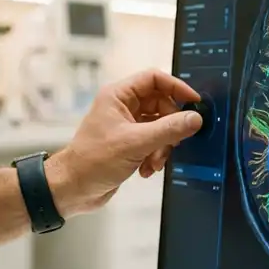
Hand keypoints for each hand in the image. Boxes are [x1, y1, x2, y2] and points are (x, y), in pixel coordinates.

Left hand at [48, 69, 202, 214]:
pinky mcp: (129, 144)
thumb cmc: (91, 161)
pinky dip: (155, 155)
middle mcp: (122, 107)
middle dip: (170, 127)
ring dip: (163, 146)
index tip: (194, 102)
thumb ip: (168, 129)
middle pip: (161, 105)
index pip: (154, 79)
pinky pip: (154, 142)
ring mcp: (126, 126)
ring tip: (155, 161)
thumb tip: (194, 118)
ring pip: (160, 126)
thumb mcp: (136, 143)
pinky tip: (147, 169)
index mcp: (118, 96)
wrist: (74, 189)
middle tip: (174, 142)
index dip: (176, 87)